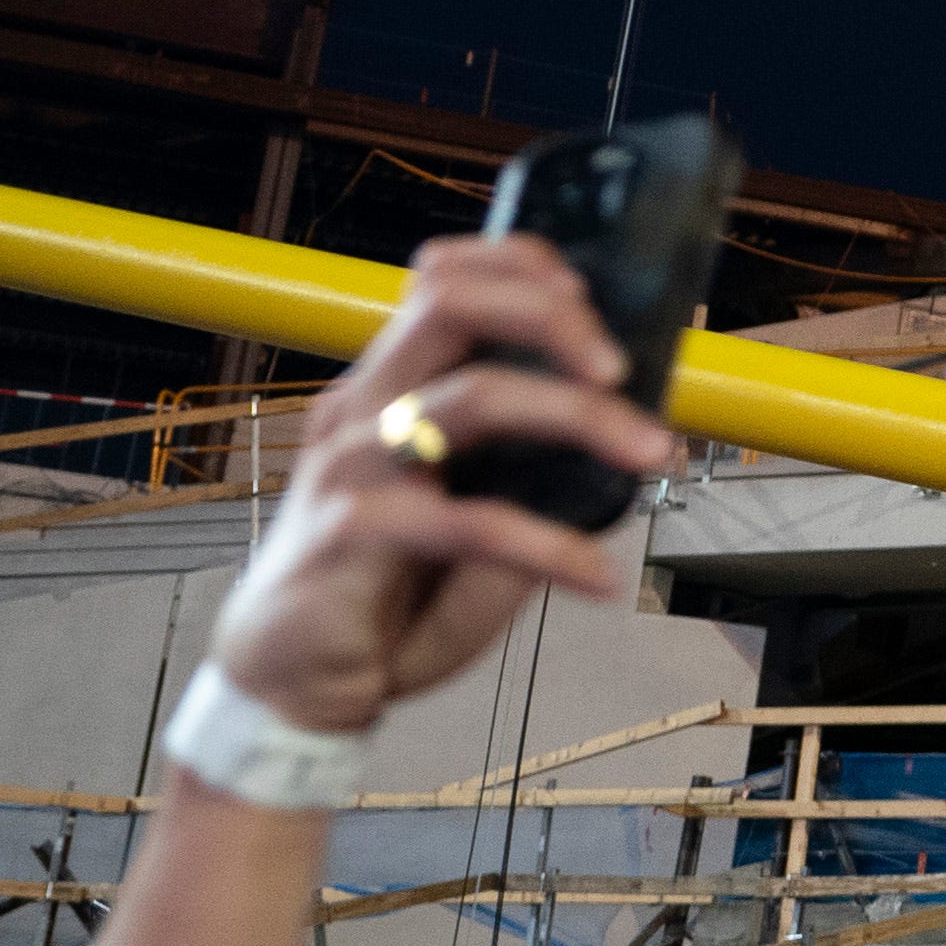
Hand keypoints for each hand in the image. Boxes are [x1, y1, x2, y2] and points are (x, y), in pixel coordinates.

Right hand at [204, 236, 672, 743]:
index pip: (443, 284)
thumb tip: (630, 443)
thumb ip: (528, 474)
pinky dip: (550, 547)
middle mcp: (365, 409)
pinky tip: (597, 578)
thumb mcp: (468, 517)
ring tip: (652, 453)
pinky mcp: (351, 533)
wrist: (292, 679)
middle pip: (451, 308)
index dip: (518, 266)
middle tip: (622, 369)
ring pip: (473, 397)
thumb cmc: (385, 590)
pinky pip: (470, 523)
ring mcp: (353, 465)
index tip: (590, 294)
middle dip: (552, 317)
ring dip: (580, 416)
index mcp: (390, 390)